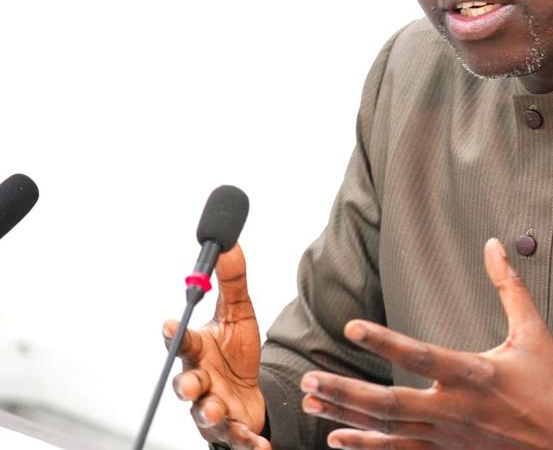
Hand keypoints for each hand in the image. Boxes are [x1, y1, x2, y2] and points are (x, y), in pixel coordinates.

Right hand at [164, 243, 268, 449]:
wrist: (250, 392)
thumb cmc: (236, 352)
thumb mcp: (239, 314)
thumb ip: (232, 282)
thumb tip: (228, 244)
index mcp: (199, 351)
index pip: (182, 341)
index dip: (175, 333)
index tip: (170, 323)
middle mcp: (199, 381)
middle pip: (185, 384)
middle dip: (185, 384)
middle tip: (190, 383)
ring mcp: (211, 409)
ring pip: (204, 414)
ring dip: (209, 413)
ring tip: (216, 410)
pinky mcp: (231, 431)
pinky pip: (237, 440)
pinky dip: (247, 444)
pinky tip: (260, 447)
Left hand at [299, 238, 552, 448]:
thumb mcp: (534, 332)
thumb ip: (509, 286)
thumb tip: (495, 246)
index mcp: (474, 375)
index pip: (419, 355)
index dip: (383, 341)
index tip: (351, 328)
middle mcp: (454, 410)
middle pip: (387, 403)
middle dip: (344, 391)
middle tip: (309, 380)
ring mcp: (449, 438)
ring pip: (386, 430)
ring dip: (345, 417)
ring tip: (312, 405)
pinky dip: (367, 447)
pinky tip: (341, 440)